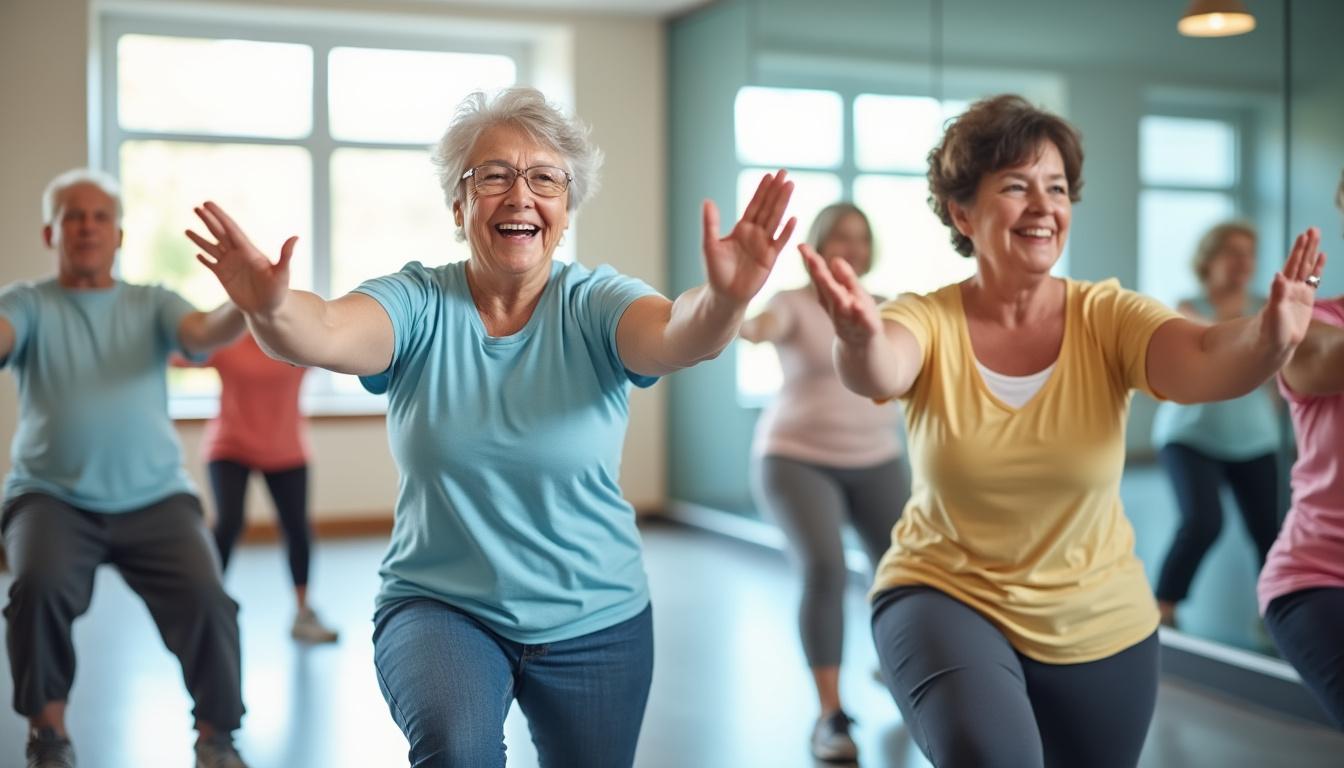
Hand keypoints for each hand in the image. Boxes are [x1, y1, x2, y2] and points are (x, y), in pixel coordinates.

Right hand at [186, 202, 295, 316]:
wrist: (270, 311)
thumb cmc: (279, 293)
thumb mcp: (282, 274)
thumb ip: (286, 255)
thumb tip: (296, 237)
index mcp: (249, 251)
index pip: (231, 229)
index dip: (219, 216)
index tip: (208, 203)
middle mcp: (238, 255)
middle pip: (220, 234)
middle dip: (208, 220)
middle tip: (197, 207)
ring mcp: (230, 266)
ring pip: (211, 248)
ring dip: (200, 239)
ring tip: (186, 230)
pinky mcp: (224, 278)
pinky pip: (211, 265)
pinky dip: (204, 259)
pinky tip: (196, 254)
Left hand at [701, 170, 796, 306]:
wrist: (724, 295)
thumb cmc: (716, 271)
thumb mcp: (709, 245)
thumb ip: (710, 224)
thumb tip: (707, 201)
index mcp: (742, 229)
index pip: (754, 205)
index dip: (762, 190)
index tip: (769, 175)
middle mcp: (755, 234)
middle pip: (768, 208)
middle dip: (776, 190)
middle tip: (784, 172)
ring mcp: (764, 245)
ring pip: (775, 220)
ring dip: (783, 203)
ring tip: (790, 186)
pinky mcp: (770, 259)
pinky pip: (780, 242)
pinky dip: (786, 231)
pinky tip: (793, 218)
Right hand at [800, 242, 881, 345]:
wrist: (862, 349)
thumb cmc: (856, 316)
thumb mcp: (851, 293)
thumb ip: (843, 278)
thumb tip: (835, 260)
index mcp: (830, 296)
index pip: (819, 276)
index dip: (810, 261)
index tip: (801, 245)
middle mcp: (836, 307)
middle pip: (827, 289)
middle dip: (820, 274)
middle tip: (811, 259)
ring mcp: (850, 320)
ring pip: (842, 306)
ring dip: (836, 295)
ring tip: (831, 281)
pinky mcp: (867, 329)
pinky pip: (864, 322)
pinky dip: (861, 315)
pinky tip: (858, 306)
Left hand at [1264, 227, 1326, 349]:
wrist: (1274, 344)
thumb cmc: (1270, 330)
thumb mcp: (1274, 311)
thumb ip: (1277, 293)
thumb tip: (1278, 274)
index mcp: (1282, 288)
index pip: (1292, 265)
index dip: (1298, 250)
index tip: (1303, 235)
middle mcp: (1290, 287)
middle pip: (1300, 262)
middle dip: (1306, 246)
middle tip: (1313, 229)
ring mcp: (1299, 292)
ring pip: (1307, 267)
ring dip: (1312, 252)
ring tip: (1317, 236)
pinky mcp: (1306, 300)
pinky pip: (1314, 280)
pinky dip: (1318, 268)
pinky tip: (1322, 256)